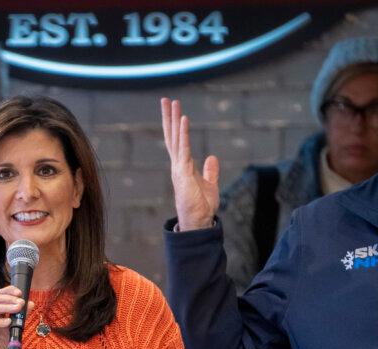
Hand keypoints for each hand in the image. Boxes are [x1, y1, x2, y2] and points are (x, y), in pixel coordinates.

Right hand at [161, 98, 219, 230]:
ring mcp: (178, 167)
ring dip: (173, 119)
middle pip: (171, 136)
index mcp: (182, 167)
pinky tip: (183, 119)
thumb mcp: (210, 184)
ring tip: (172, 102)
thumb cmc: (202, 207)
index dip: (174, 126)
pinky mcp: (182, 172)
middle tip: (165, 99)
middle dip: (168, 117)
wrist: (198, 221)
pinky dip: (182, 133)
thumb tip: (212, 158)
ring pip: (174, 138)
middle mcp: (177, 165)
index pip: (177, 142)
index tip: (174, 110)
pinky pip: (183, 148)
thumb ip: (210, 171)